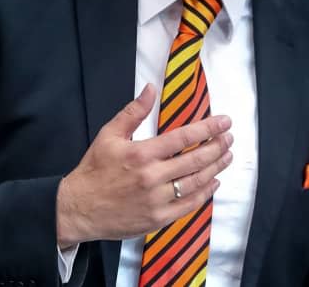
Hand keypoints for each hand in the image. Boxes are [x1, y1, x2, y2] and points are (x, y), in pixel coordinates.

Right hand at [56, 84, 232, 247]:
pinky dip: (205, 193)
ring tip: (227, 156)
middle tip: (230, 138)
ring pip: (196, 182)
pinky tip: (213, 182)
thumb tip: (151, 89)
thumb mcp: (109, 135)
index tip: (224, 122)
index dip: (208, 128)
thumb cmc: (94, 170)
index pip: (183, 137)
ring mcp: (157, 200)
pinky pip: (189, 205)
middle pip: (195, 160)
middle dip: (217, 147)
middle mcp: (152, 177)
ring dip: (216, 168)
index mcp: (141, 154)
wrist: (78, 209)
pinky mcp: (158, 218)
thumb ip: (133, 111)